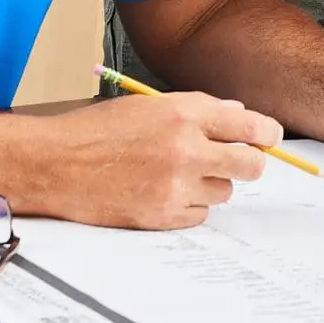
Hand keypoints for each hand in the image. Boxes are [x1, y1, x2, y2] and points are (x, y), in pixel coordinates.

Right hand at [35, 93, 283, 229]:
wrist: (55, 164)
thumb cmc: (95, 132)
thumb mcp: (147, 106)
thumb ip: (197, 109)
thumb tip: (237, 116)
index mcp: (183, 113)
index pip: (251, 126)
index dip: (267, 134)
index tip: (268, 139)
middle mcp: (185, 149)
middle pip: (251, 165)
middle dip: (250, 162)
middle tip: (237, 161)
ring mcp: (175, 186)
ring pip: (224, 191)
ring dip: (211, 183)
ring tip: (177, 174)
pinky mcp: (163, 216)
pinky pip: (200, 215)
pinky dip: (189, 206)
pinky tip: (162, 192)